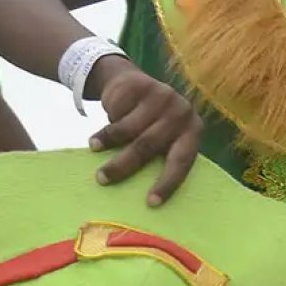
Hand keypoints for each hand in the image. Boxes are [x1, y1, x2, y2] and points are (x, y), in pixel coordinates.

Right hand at [88, 57, 202, 205]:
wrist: (132, 83)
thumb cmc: (149, 123)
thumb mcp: (162, 138)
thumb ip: (159, 156)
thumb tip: (142, 199)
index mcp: (192, 133)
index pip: (182, 161)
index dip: (167, 183)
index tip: (151, 203)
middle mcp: (182, 114)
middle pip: (149, 145)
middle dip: (124, 165)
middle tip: (102, 179)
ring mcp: (163, 97)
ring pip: (130, 129)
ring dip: (108, 143)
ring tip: (93, 151)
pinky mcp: (142, 86)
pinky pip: (119, 113)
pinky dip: (106, 127)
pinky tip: (96, 137)